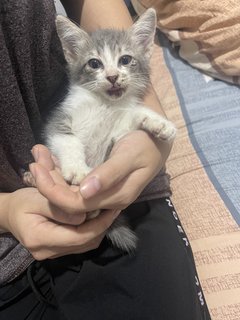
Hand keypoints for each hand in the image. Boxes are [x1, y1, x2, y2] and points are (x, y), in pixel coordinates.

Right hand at [5, 188, 117, 259]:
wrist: (10, 214)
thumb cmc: (22, 203)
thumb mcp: (38, 198)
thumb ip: (60, 209)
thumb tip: (84, 216)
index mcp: (40, 238)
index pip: (78, 236)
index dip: (99, 224)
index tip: (112, 208)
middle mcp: (47, 252)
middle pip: (84, 243)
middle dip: (102, 226)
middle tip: (114, 208)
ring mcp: (52, 254)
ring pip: (84, 246)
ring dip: (99, 229)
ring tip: (108, 212)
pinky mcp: (56, 251)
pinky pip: (79, 244)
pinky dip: (90, 232)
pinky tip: (96, 218)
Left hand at [32, 131, 170, 212]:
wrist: (158, 142)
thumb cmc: (146, 145)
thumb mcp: (130, 156)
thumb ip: (109, 174)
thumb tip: (84, 191)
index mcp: (116, 197)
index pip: (76, 204)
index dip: (53, 191)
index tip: (36, 169)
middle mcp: (108, 201)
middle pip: (70, 201)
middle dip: (48, 184)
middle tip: (34, 160)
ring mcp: (105, 194)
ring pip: (72, 194)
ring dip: (53, 179)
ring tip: (39, 158)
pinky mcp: (102, 186)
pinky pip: (77, 186)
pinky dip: (62, 176)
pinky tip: (52, 163)